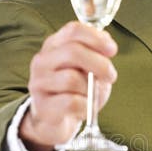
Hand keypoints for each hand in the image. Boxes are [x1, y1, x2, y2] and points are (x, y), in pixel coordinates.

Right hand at [20, 21, 117, 150]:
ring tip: (93, 96)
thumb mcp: (87, 68)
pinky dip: (86, 106)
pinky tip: (85, 108)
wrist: (54, 120)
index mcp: (54, 46)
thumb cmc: (74, 91)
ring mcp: (39, 83)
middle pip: (73, 52)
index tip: (112, 50)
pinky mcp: (42, 106)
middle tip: (111, 76)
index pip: (73, 30)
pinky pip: (71, 102)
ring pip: (72, 79)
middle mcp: (42, 61)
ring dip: (91, 89)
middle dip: (100, 64)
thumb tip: (107, 43)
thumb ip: (96, 53)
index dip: (96, 38)